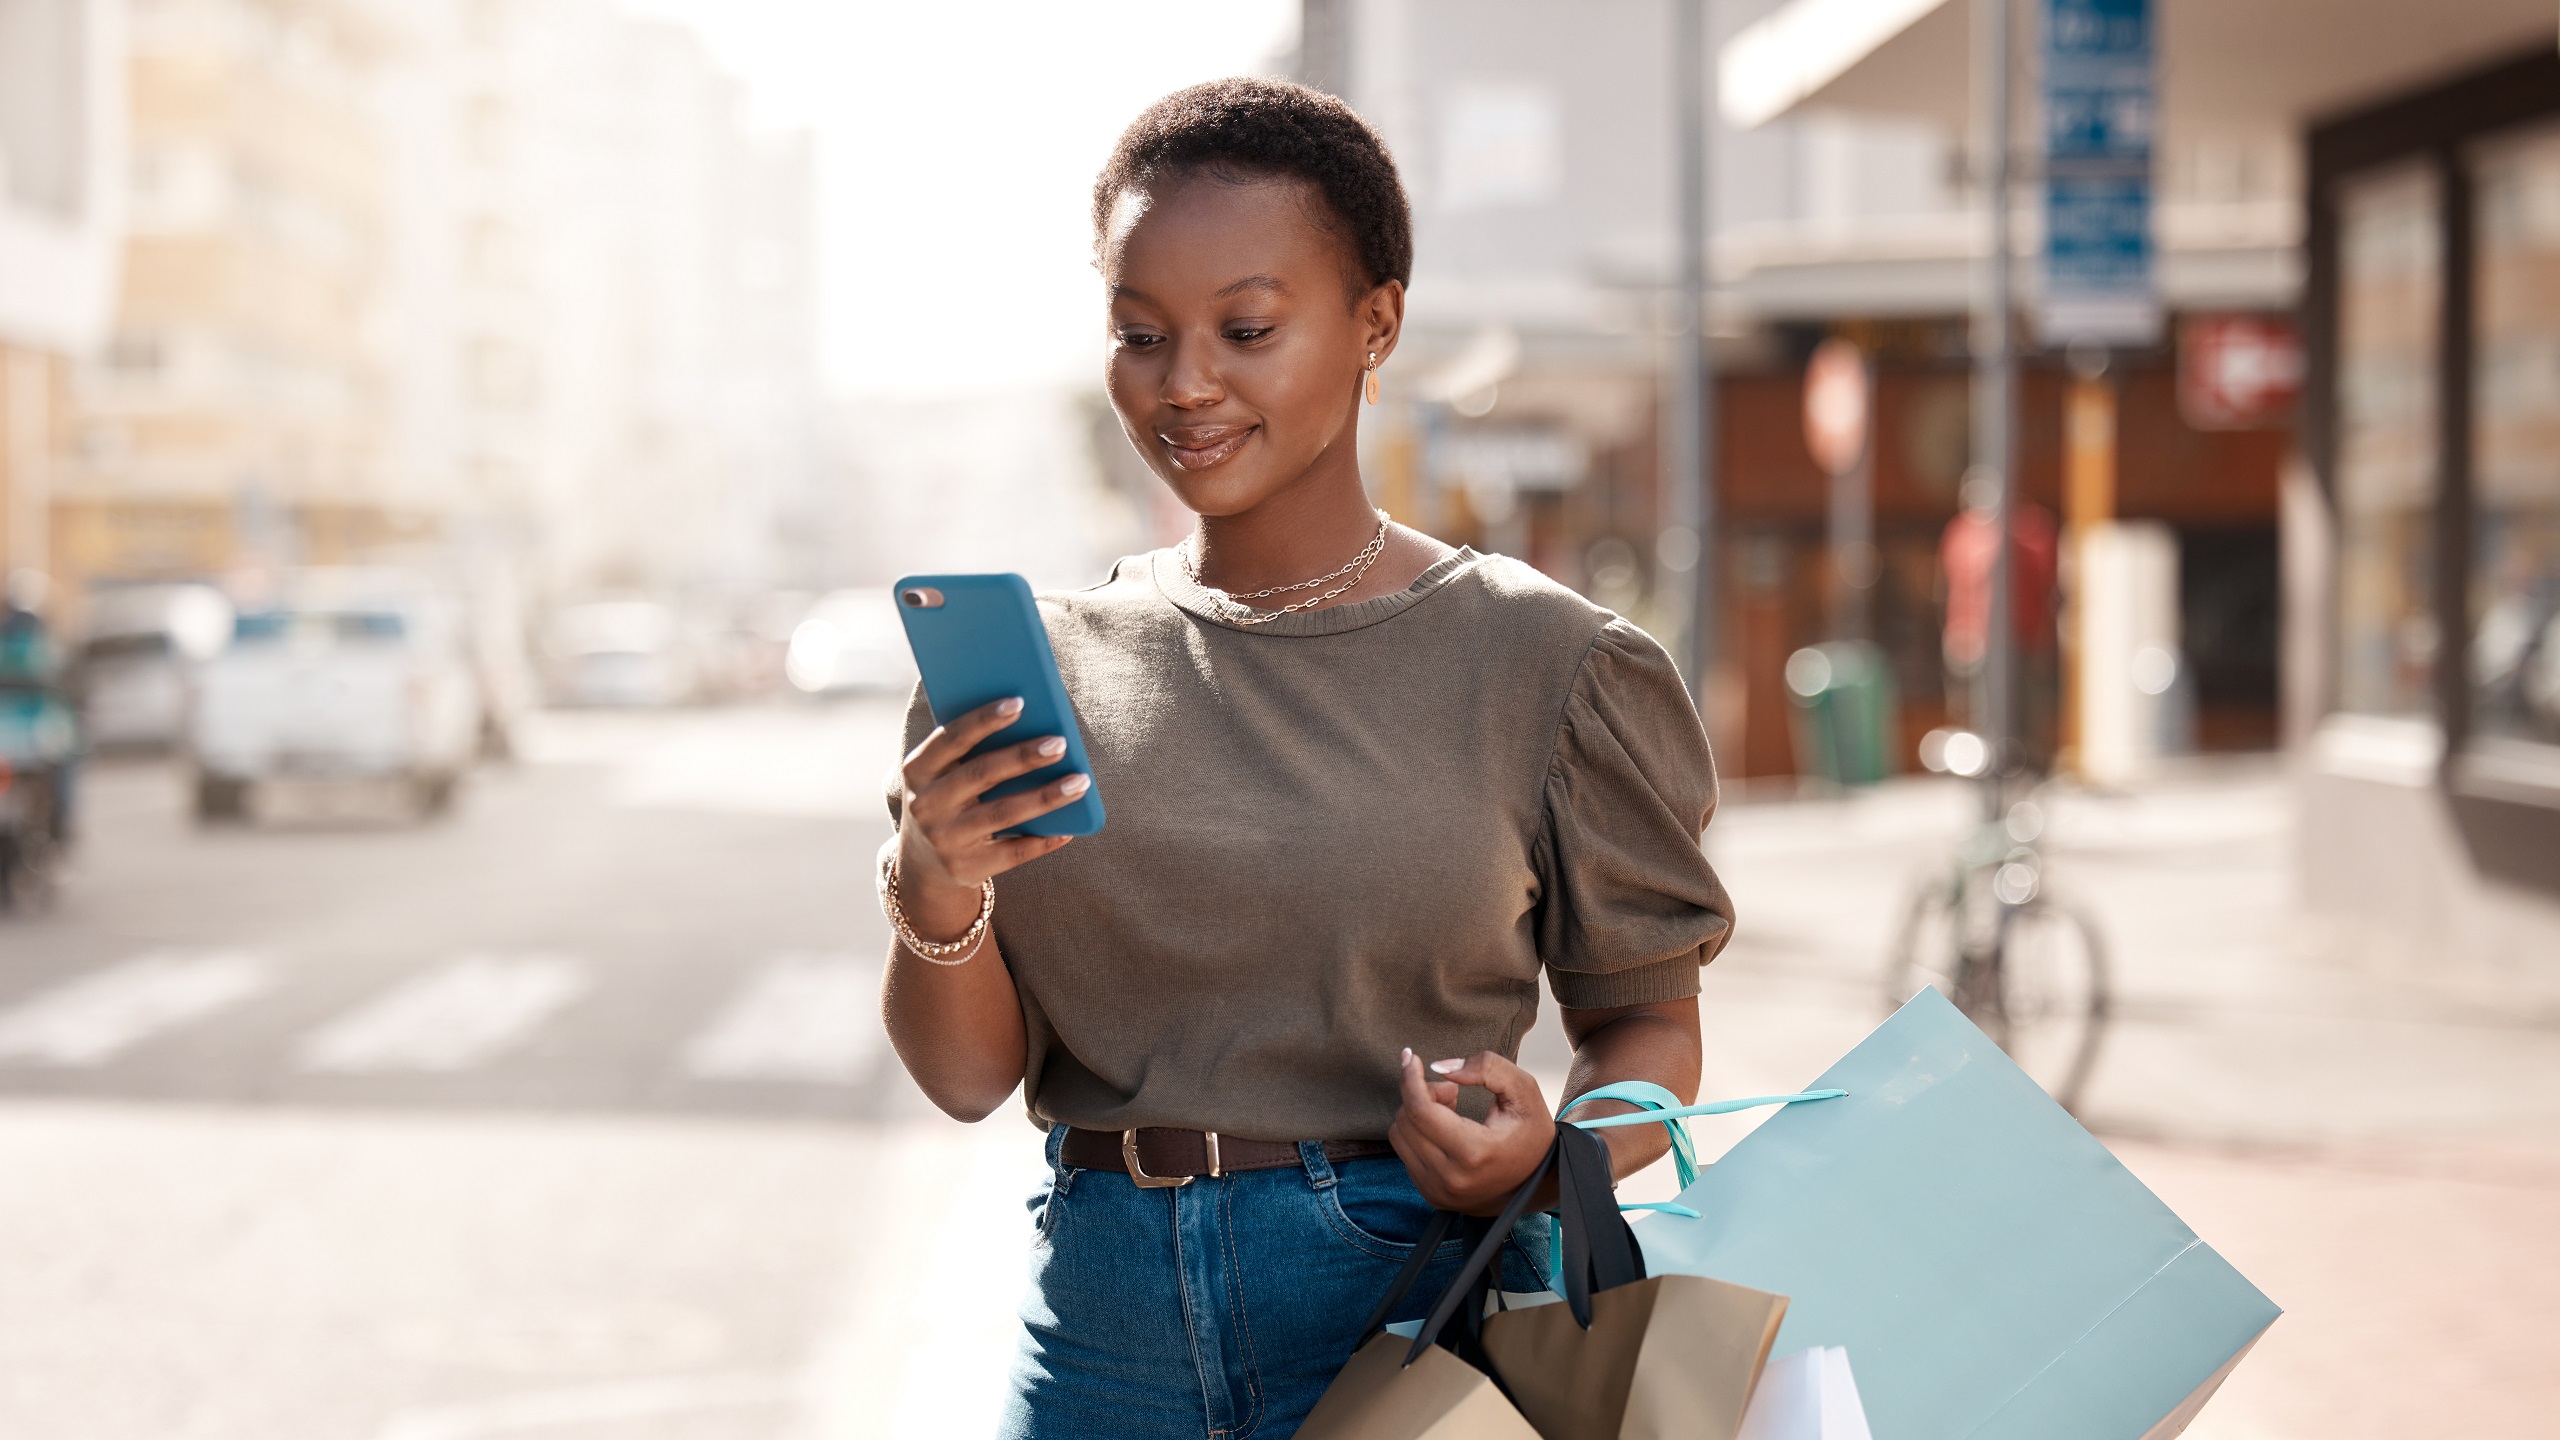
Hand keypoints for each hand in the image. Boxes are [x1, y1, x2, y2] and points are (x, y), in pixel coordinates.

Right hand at [895, 697, 1087, 937]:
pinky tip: (1070, 828)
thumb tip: (1033, 723)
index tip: (1020, 702)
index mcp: (918, 770)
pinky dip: (1043, 840)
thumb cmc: (948, 798)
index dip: (984, 720)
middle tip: (1060, 743)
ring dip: (1046, 796)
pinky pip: (1013, 853)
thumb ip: (972, 750)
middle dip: (1023, 757)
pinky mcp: (965, 869)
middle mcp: (926, 804)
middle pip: (981, 774)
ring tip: (1080, 781)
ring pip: (1003, 813)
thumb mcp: (943, 774)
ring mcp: (944, 839)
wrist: (923, 863)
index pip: (951, 738)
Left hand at [1388, 1048, 1555, 1215]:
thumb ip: (1486, 1067)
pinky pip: (1404, 1153)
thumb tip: (1439, 1067)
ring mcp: (1439, 1191)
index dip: (1411, 1079)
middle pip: (1406, 1120)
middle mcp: (1451, 1178)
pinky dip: (1417, 1133)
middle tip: (1452, 1091)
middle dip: (1422, 1093)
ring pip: (1399, 1135)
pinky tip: (1444, 1130)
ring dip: (1417, 1114)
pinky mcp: (1431, 1196)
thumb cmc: (1530, 1133)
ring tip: (1450, 1111)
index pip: (1421, 1110)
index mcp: (1474, 1152)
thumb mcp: (1522, 1089)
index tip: (1410, 1057)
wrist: (1538, 1182)